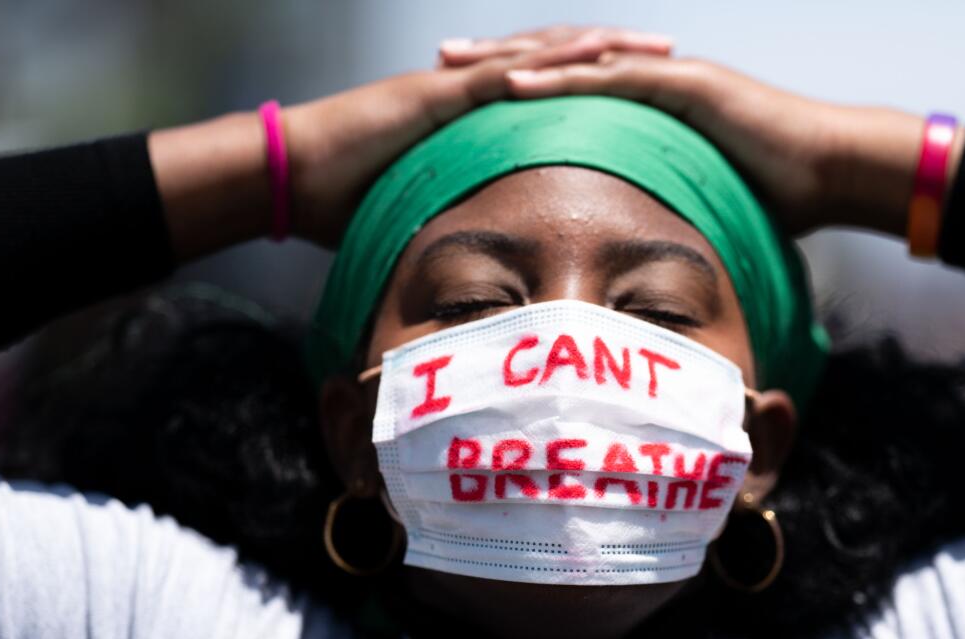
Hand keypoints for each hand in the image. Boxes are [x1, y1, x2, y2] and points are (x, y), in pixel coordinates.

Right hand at [150, 26, 674, 256]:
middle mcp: (470, 89)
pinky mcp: (441, 93)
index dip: (595, 83)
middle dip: (615, 53)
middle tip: (670, 51)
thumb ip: (456, 220)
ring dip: (599, 49)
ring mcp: (456, 86)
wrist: (294, 177)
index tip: (643, 87)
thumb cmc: (349, 200)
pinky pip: (507, 73)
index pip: (545, 90)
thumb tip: (480, 266)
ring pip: (542, 56)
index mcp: (472, 114)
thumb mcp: (422, 211)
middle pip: (556, 61)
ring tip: (651, 46)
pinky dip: (551, 65)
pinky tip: (592, 59)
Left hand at [505, 56, 964, 237]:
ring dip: (515, 60)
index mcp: (650, 105)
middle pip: (561, 62)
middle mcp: (653, 79)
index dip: (521, 86)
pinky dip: (561, 80)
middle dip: (499, 59)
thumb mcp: (705, 200)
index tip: (470, 94)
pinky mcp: (684, 84)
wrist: (832, 168)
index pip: (573, 88)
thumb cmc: (778, 194)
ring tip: (462, 64)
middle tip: (443, 61)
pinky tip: (515, 82)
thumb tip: (647, 253)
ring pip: (576, 60)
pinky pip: (611, 79)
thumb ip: (670, 209)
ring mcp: (668, 75)